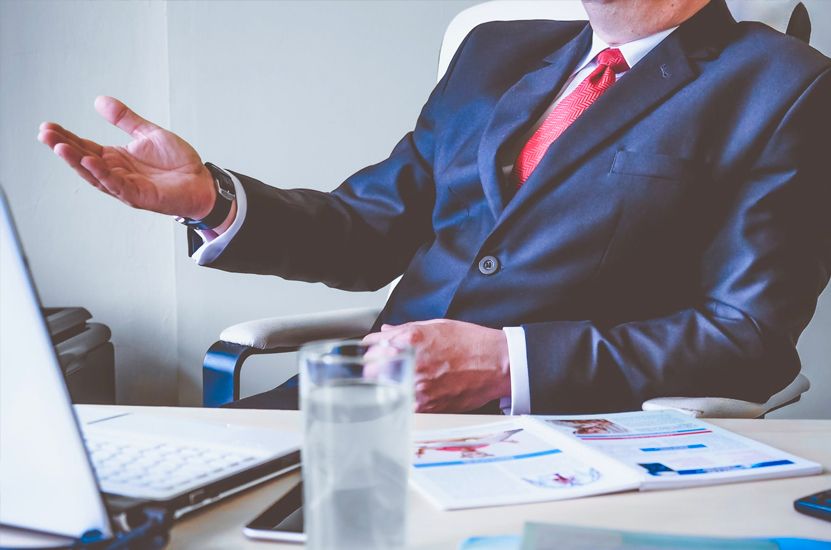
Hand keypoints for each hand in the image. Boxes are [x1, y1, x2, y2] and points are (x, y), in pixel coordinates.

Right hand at [37, 96, 214, 218]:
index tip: (47, 126)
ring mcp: (126, 186)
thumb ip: (125, 119)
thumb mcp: (149, 134)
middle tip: (45, 134)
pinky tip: (91, 162)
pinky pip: (117, 185)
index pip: (85, 146)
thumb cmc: (178, 163)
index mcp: (116, 158)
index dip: (66, 137)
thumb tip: (100, 101)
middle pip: (84, 160)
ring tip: (59, 147)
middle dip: (64, 148)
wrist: (202, 182)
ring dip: (77, 161)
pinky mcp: (139, 196)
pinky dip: (103, 174)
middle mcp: (117, 173)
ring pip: (95, 174)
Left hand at [363, 319, 510, 412]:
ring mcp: (420, 387)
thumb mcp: (437, 326)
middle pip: (372, 372)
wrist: (498, 364)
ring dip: (386, 386)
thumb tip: (386, 332)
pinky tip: (412, 392)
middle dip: (373, 369)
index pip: (373, 347)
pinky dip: (403, 399)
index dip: (370, 350)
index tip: (371, 351)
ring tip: (398, 381)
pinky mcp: (428, 406)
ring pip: (385, 391)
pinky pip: (404, 404)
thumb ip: (406, 329)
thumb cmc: (472, 343)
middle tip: (378, 368)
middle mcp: (413, 364)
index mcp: (412, 340)